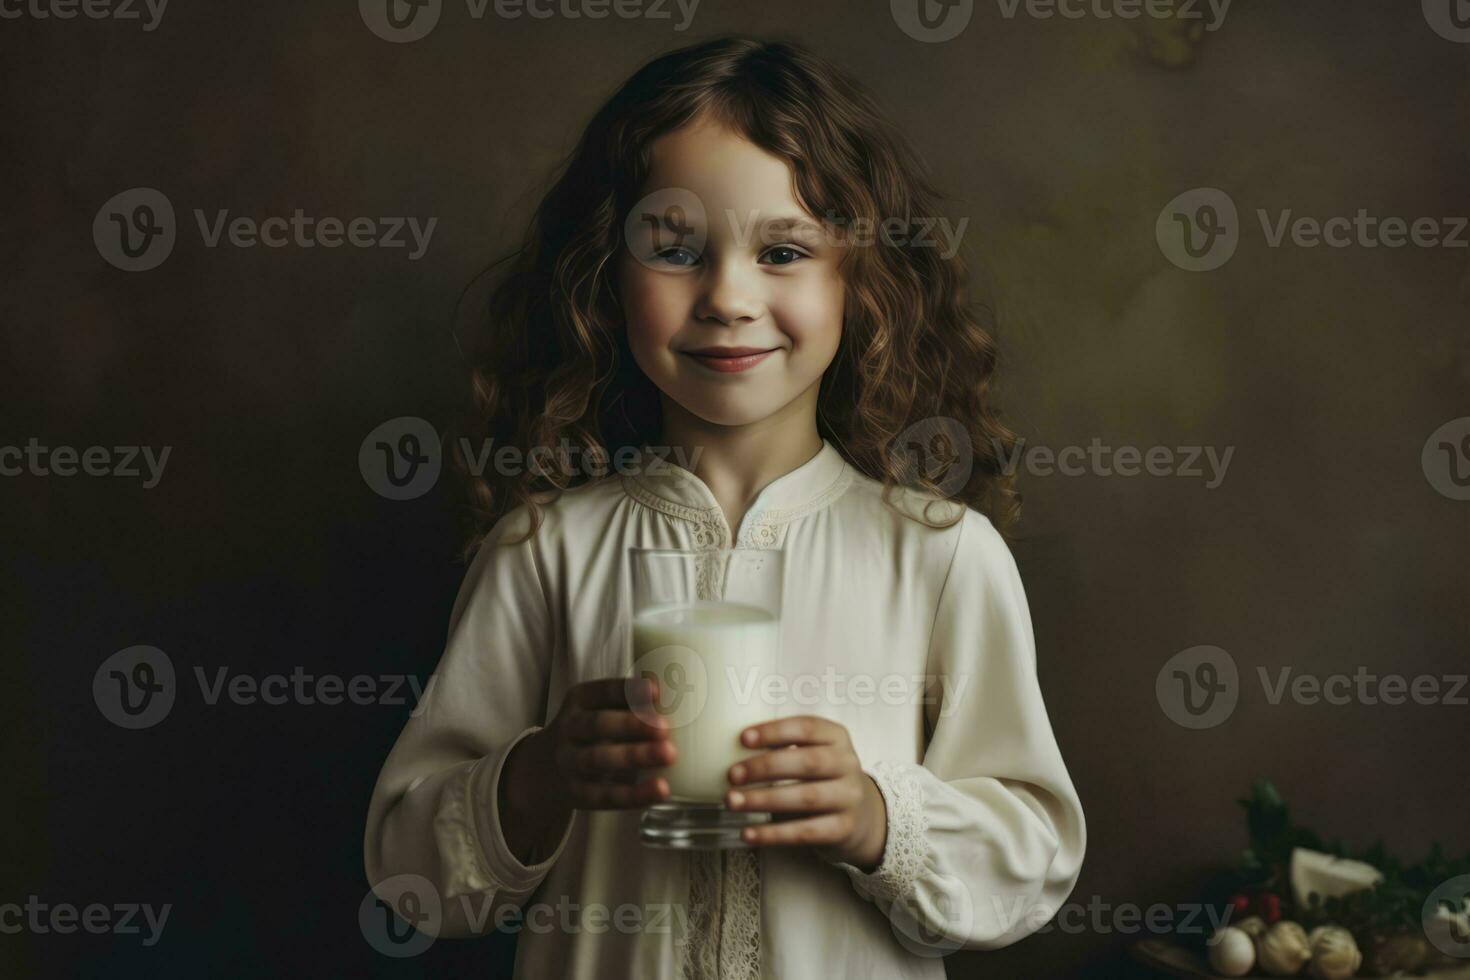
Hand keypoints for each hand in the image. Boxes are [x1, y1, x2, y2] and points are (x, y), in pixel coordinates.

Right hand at [498, 677, 673, 865]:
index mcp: (578, 700)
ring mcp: (569, 762)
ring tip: (669, 754)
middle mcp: (569, 728)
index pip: (600, 691)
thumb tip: (678, 698)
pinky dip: (633, 794)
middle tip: (664, 727)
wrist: (540, 769)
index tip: (655, 690)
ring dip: (634, 756)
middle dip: (631, 725)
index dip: (626, 690)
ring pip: (598, 759)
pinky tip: (660, 789)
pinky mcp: (575, 793)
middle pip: (597, 724)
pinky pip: (603, 795)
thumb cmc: (587, 730)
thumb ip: (628, 703)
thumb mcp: (596, 708)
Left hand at [723, 715, 887, 870]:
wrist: (861, 817)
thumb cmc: (821, 778)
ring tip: (732, 801)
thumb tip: (729, 747)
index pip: (807, 727)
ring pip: (806, 797)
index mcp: (837, 737)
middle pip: (807, 762)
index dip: (775, 731)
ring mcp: (849, 798)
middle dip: (765, 767)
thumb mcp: (813, 753)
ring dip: (764, 799)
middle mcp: (848, 764)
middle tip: (732, 774)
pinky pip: (805, 832)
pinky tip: (747, 833)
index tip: (743, 738)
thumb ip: (784, 747)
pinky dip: (773, 834)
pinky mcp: (843, 829)